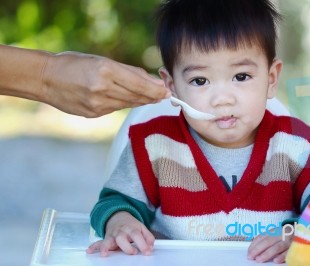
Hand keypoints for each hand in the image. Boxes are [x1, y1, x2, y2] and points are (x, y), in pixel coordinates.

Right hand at [42, 51, 169, 116]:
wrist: (46, 79)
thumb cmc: (74, 64)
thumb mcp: (101, 60)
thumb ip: (127, 72)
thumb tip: (151, 80)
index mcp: (105, 71)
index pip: (139, 84)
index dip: (156, 89)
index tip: (167, 90)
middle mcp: (102, 89)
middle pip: (136, 96)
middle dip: (153, 96)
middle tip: (166, 95)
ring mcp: (97, 104)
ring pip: (128, 104)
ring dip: (142, 101)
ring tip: (154, 98)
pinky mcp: (93, 114)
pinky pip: (116, 109)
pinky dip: (127, 104)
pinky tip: (134, 101)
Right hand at [86, 211, 154, 256]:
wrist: (118, 217)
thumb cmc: (131, 225)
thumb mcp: (142, 228)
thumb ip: (148, 237)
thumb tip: (151, 247)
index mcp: (131, 228)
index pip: (137, 235)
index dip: (142, 244)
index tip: (147, 252)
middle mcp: (121, 232)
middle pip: (122, 238)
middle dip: (127, 246)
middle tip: (133, 252)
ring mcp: (112, 236)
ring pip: (108, 240)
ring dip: (106, 247)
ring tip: (105, 253)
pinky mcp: (106, 239)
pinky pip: (98, 242)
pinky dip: (93, 246)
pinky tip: (89, 251)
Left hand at [247, 226, 293, 263]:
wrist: (304, 233)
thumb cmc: (285, 236)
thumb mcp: (275, 235)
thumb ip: (266, 240)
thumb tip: (253, 249)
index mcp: (274, 231)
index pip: (262, 237)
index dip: (254, 245)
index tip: (249, 253)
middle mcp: (281, 234)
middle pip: (268, 241)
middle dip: (258, 250)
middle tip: (252, 257)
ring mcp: (289, 240)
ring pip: (277, 247)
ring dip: (267, 254)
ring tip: (259, 259)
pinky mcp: (296, 247)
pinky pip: (288, 252)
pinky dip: (282, 256)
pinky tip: (276, 261)